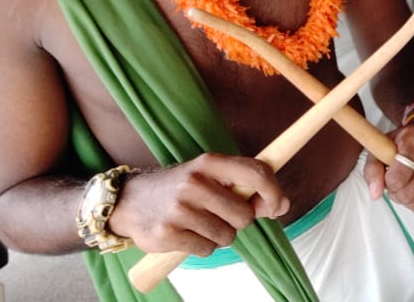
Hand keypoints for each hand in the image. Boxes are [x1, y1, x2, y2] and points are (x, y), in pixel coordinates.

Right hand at [107, 154, 288, 255]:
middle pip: (244, 215)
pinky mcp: (168, 233)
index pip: (256, 174)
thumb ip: (246, 187)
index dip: (274, 192)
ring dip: (219, 236)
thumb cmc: (182, 188)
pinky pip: (206, 250)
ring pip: (226, 236)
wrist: (131, 200)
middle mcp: (195, 182)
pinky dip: (202, 247)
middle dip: (238, 221)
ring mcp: (180, 208)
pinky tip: (187, 234)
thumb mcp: (211, 176)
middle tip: (219, 215)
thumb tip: (282, 205)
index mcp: (210, 162)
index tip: (277, 206)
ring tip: (200, 223)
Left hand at [364, 121, 413, 215]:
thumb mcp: (382, 148)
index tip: (389, 177)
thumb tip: (376, 194)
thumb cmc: (404, 142)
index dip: (389, 184)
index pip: (398, 176)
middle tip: (397, 186)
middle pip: (410, 192)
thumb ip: (373, 170)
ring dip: (410, 203)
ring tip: (408, 188)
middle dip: (398, 195)